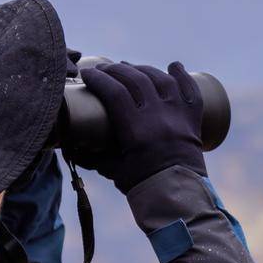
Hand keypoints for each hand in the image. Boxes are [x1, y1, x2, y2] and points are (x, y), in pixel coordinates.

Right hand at [73, 61, 205, 192]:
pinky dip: (182, 76)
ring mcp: (178, 116)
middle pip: (136, 80)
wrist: (178, 196)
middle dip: (116, 70)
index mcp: (136, 131)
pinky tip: (173, 66)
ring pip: (161, 80)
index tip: (87, 74)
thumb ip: (92, 157)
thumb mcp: (113, 170)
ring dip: (143, 69)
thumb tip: (69, 146)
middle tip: (105, 69)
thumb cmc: (142, 185)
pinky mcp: (192, 119)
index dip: (98, 79)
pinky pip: (191, 90)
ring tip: (130, 67)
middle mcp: (159, 118)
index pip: (114, 93)